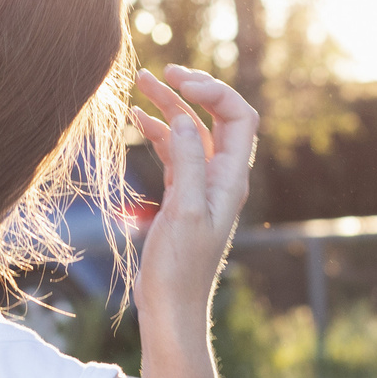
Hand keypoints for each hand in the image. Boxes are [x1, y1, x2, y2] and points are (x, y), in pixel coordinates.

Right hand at [130, 66, 257, 324]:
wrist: (172, 305)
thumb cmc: (180, 267)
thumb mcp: (184, 212)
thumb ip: (187, 164)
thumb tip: (183, 121)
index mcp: (231, 179)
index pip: (239, 117)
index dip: (215, 92)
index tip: (180, 82)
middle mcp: (222, 178)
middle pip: (216, 119)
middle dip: (192, 91)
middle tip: (162, 71)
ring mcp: (201, 186)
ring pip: (190, 133)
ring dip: (169, 107)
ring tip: (139, 82)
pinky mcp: (182, 196)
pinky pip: (174, 153)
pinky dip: (158, 132)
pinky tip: (136, 118)